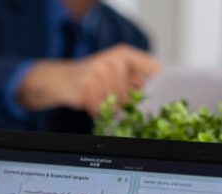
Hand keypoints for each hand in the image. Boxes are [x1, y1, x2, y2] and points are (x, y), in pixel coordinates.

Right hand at [20, 45, 159, 115]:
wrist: (60, 79)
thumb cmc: (92, 79)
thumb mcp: (115, 75)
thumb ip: (135, 83)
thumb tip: (154, 98)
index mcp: (124, 54)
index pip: (153, 69)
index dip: (159, 85)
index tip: (161, 98)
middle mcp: (113, 59)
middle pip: (131, 94)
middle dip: (124, 105)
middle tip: (115, 105)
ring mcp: (98, 70)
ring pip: (116, 102)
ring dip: (109, 108)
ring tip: (100, 102)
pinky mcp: (86, 84)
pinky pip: (100, 106)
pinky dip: (97, 110)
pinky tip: (92, 104)